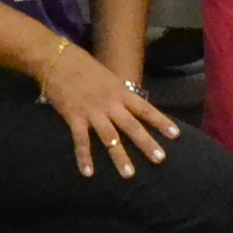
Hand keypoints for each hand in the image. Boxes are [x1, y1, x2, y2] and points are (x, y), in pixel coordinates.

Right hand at [37, 42, 178, 176]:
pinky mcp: (74, 117)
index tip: (175, 135)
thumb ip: (117, 93)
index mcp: (120, 92)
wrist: (57, 58)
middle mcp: (110, 103)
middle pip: (132, 126)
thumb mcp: (107, 77)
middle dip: (146, 143)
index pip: (145, 108)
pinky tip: (88, 173)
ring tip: (129, 174)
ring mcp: (92, 111)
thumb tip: (129, 105)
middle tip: (160, 159)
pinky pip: (81, 141)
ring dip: (119, 156)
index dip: (160, 121)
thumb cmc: (82, 65)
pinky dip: (84, 157)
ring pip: (109, 137)